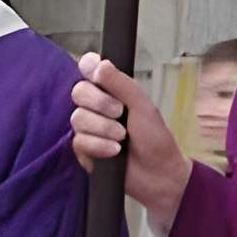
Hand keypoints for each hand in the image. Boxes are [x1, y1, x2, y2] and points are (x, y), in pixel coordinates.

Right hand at [71, 54, 189, 229]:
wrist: (158, 174)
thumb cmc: (155, 138)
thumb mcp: (142, 106)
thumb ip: (120, 84)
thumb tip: (96, 62)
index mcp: (112, 91)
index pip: (89, 69)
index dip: (88, 67)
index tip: (96, 74)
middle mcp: (97, 107)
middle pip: (78, 92)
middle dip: (99, 103)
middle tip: (120, 113)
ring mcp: (89, 128)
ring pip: (77, 118)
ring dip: (103, 128)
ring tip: (122, 137)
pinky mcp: (84, 151)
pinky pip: (79, 141)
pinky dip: (99, 145)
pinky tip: (114, 152)